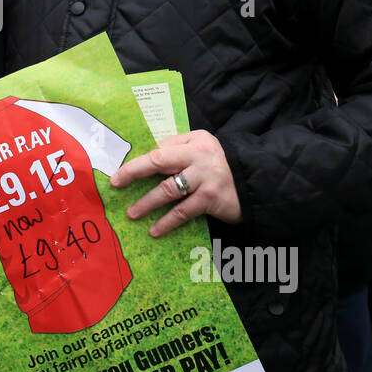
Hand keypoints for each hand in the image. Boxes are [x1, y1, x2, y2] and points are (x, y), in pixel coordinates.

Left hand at [110, 130, 242, 236]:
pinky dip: (167, 222)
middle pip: (159, 161)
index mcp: (195, 141)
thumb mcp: (202, 148)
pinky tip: (155, 230)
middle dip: (134, 172)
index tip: (119, 173)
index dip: (137, 161)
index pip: (160, 149)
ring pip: (168, 190)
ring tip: (132, 213)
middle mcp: (199, 156)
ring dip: (147, 203)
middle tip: (116, 183)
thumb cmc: (221, 166)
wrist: (255, 183)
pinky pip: (182, 212)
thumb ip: (178, 148)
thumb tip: (148, 155)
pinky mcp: (211, 198)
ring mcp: (205, 178)